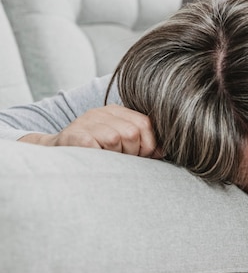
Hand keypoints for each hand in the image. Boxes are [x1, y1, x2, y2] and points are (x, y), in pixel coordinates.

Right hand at [20, 105, 160, 157]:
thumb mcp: (120, 145)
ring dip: (117, 156)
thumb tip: (164, 151)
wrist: (57, 158)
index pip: (145, 124)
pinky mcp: (77, 136)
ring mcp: (87, 122)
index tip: (141, 156)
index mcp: (116, 112)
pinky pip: (102, 147)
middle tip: (121, 159)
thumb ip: (142, 144)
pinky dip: (103, 158)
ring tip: (107, 159)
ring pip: (118, 139)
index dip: (148, 145)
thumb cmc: (95, 155)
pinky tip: (97, 160)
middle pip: (134, 132)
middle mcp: (101, 113)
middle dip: (133, 152)